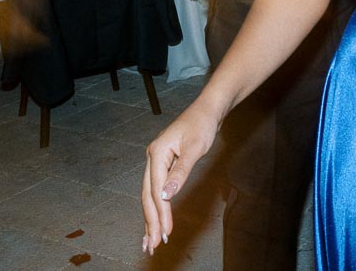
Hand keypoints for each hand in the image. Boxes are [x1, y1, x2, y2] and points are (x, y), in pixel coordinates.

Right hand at [141, 105, 221, 254]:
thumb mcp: (195, 148)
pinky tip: (156, 219)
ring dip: (150, 217)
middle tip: (153, 245)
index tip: (165, 233)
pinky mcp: (162, 164)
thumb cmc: (202, 125)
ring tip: (150, 240)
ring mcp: (156, 161)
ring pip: (149, 194)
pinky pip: (156, 189)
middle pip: (148, 195)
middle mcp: (152, 157)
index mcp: (157, 153)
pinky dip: (156, 206)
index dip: (161, 213)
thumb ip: (181, 172)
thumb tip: (166, 196)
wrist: (207, 110)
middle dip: (150, 221)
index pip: (157, 190)